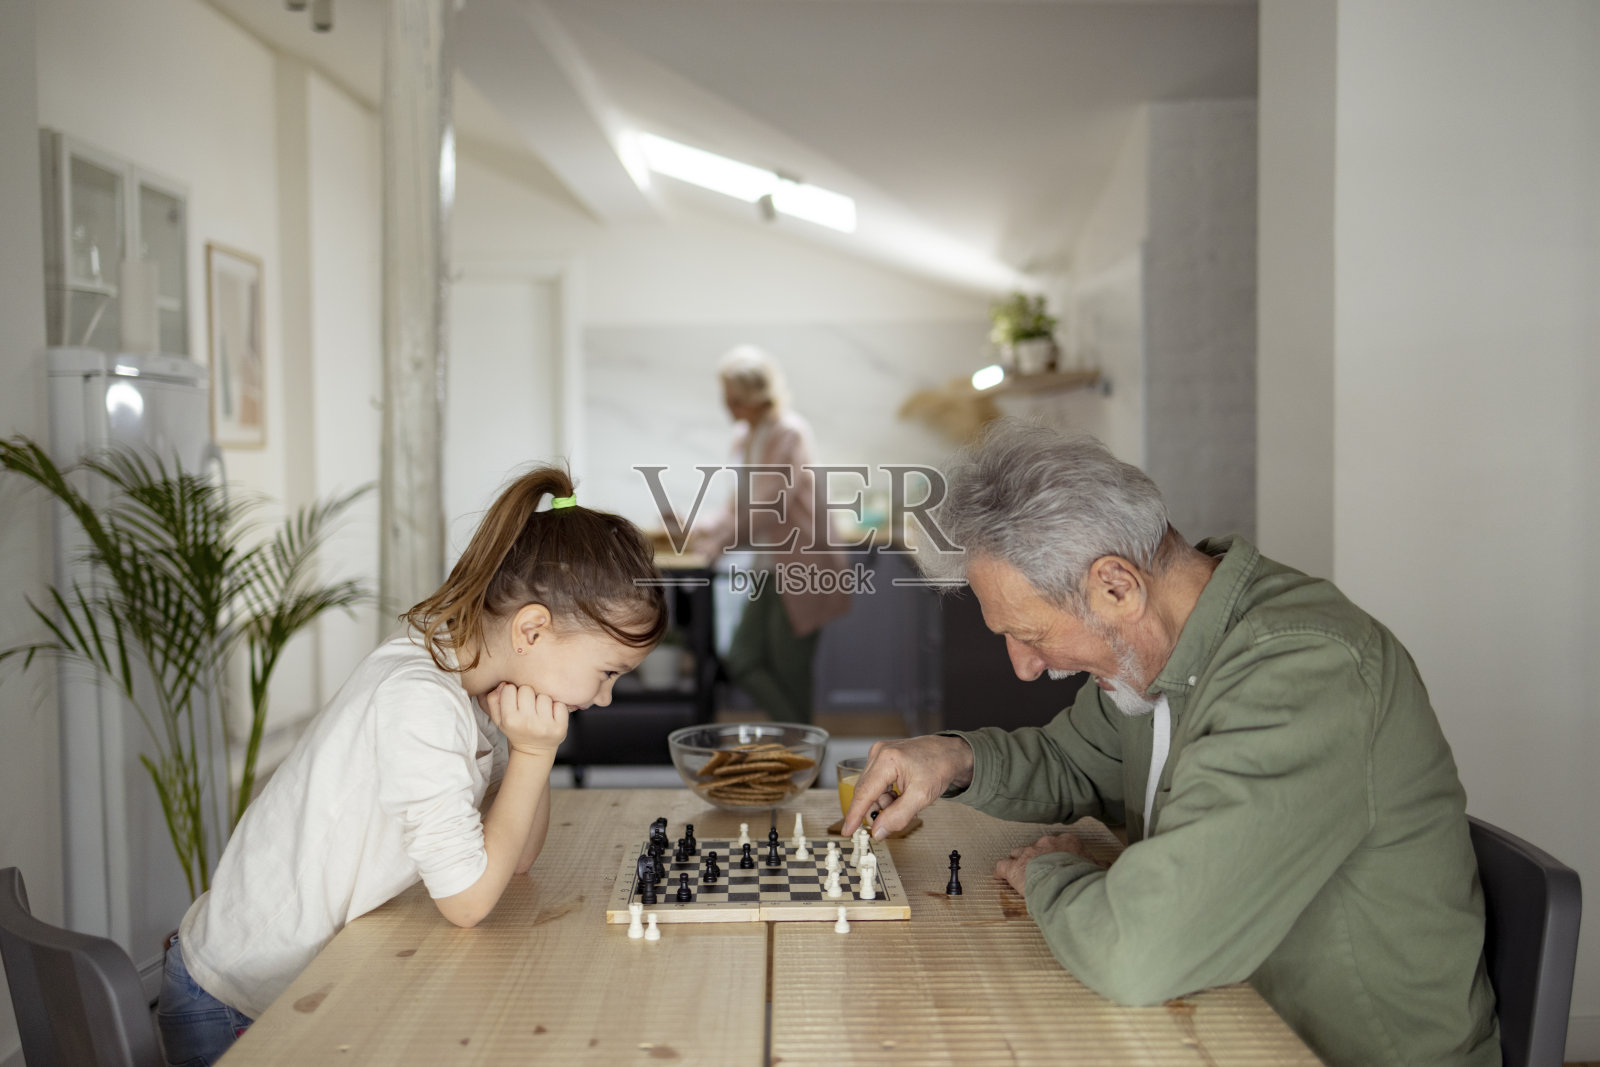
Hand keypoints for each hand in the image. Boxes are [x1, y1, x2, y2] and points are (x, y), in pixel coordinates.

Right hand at [484, 683, 569, 757]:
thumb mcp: (499, 719)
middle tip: (528, 705)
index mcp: (509, 720)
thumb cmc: (516, 730)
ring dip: (542, 700)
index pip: (509, 689)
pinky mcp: (560, 727)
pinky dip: (557, 707)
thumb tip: (503, 684)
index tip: (515, 701)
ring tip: (539, 710)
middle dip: (527, 694)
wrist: (533, 752)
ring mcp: (545, 726)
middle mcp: (527, 723)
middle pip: (527, 689)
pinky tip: (551, 715)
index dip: (512, 692)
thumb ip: (493, 700)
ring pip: (544, 695)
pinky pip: (560, 704)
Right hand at [842, 735, 973, 839]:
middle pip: (866, 791)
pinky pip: (876, 782)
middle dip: (877, 809)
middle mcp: (879, 753)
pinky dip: (886, 794)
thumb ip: (898, 816)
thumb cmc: (939, 768)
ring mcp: (879, 753)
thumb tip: (878, 831)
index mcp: (887, 760)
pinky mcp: (882, 756)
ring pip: (871, 789)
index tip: (847, 831)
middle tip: (890, 821)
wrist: (949, 753)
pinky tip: (900, 794)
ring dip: (883, 802)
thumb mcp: (921, 797)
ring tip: (904, 802)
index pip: (864, 793)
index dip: (854, 815)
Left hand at [993, 832, 1099, 895]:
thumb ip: (1099, 865)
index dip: (1061, 853)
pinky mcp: (1014, 868)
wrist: (1065, 883)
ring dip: (1020, 862)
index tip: (1062, 861)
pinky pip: (1002, 866)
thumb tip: (1106, 865)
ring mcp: (1028, 853)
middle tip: (1042, 869)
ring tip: (1021, 871)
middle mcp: (1046, 843)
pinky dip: (1001, 872)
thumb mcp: (1096, 869)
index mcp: (1067, 842)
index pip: (1063, 843)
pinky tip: (1000, 878)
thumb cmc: (1082, 877)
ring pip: (1019, 853)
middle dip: (1039, 856)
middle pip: (1039, 847)